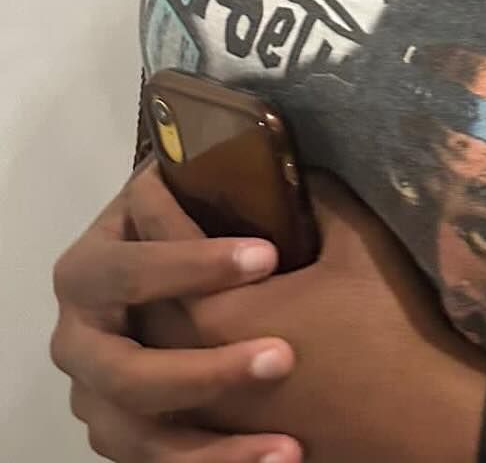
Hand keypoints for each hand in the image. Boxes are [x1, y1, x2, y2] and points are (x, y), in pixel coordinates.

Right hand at [50, 166, 300, 462]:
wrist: (170, 278)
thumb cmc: (198, 228)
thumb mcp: (204, 201)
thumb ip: (232, 190)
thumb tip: (288, 169)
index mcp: (92, 266)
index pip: (130, 269)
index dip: (193, 265)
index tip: (268, 257)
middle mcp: (80, 335)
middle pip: (124, 370)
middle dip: (203, 372)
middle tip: (282, 359)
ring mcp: (93, 393)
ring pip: (135, 436)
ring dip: (211, 449)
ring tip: (286, 449)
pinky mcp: (119, 434)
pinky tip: (268, 461)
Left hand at [133, 169, 485, 462]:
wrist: (420, 419)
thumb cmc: (388, 325)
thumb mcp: (358, 242)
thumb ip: (316, 197)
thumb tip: (293, 169)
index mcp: (217, 308)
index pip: (162, 235)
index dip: (156, 192)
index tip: (160, 164)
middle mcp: (194, 360)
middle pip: (141, 296)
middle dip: (146, 249)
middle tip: (162, 212)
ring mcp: (206, 409)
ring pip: (149, 355)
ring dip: (152, 313)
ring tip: (169, 279)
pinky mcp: (225, 435)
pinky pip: (172, 403)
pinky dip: (172, 368)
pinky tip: (191, 344)